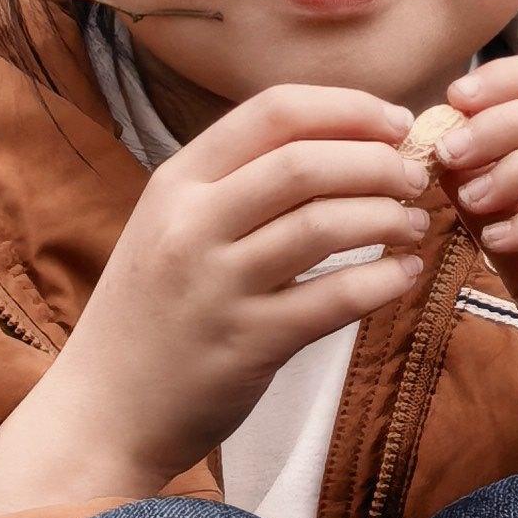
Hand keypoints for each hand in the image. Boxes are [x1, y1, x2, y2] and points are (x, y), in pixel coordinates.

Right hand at [0, 84, 430, 517]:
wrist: (103, 409)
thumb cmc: (152, 314)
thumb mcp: (171, 228)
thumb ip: (237, 186)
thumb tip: (343, 144)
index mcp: (175, 183)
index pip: (272, 112)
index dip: (349, 108)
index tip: (396, 123)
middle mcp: (190, 225)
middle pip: (305, 162)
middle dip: (378, 162)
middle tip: (415, 177)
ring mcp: (216, 285)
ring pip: (324, 225)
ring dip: (388, 216)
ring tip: (413, 223)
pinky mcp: (247, 343)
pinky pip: (335, 298)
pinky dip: (385, 279)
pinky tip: (404, 274)